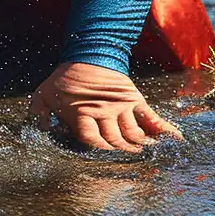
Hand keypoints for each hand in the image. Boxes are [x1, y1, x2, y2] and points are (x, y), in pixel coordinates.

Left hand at [31, 61, 181, 153]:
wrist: (89, 53)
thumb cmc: (65, 79)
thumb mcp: (43, 95)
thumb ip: (38, 115)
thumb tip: (41, 132)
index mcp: (82, 114)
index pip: (92, 139)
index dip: (98, 149)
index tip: (102, 157)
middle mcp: (104, 113)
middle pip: (116, 140)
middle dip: (122, 153)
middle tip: (130, 162)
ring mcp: (122, 108)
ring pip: (133, 134)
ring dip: (141, 146)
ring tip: (148, 155)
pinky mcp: (134, 101)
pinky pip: (152, 118)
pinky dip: (164, 130)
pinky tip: (176, 140)